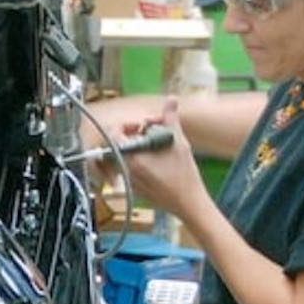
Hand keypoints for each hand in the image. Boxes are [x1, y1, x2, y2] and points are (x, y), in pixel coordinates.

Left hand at [120, 99, 209, 222]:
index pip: (114, 133)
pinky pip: (128, 168)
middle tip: (150, 132)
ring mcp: (129, 180)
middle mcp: (126, 169)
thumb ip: (170, 118)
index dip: (127, 124)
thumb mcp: (179, 142)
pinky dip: (138, 159)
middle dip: (133, 134)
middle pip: (118, 144)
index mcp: (132, 157)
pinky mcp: (134, 188)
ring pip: (123, 156)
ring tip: (154, 145)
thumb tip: (171, 99)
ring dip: (136, 146)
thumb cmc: (184, 174)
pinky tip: (156, 160)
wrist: (188, 203)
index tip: (142, 125)